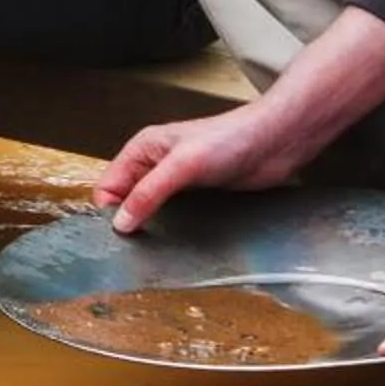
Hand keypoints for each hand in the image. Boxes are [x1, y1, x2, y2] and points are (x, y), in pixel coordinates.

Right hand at [95, 103, 320, 234]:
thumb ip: (149, 193)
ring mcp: (177, 181)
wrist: (276, 142)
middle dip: (128, 221)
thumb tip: (121, 222)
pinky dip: (172, 229)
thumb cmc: (231, 139)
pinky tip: (177, 240)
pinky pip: (175, 216)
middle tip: (136, 246)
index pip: (108, 185)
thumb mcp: (182, 166)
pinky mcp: (198, 195)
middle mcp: (156, 165)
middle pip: (126, 200)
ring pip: (150, 210)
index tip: (120, 235)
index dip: (111, 211)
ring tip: (155, 246)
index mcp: (143, 149)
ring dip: (151, 226)